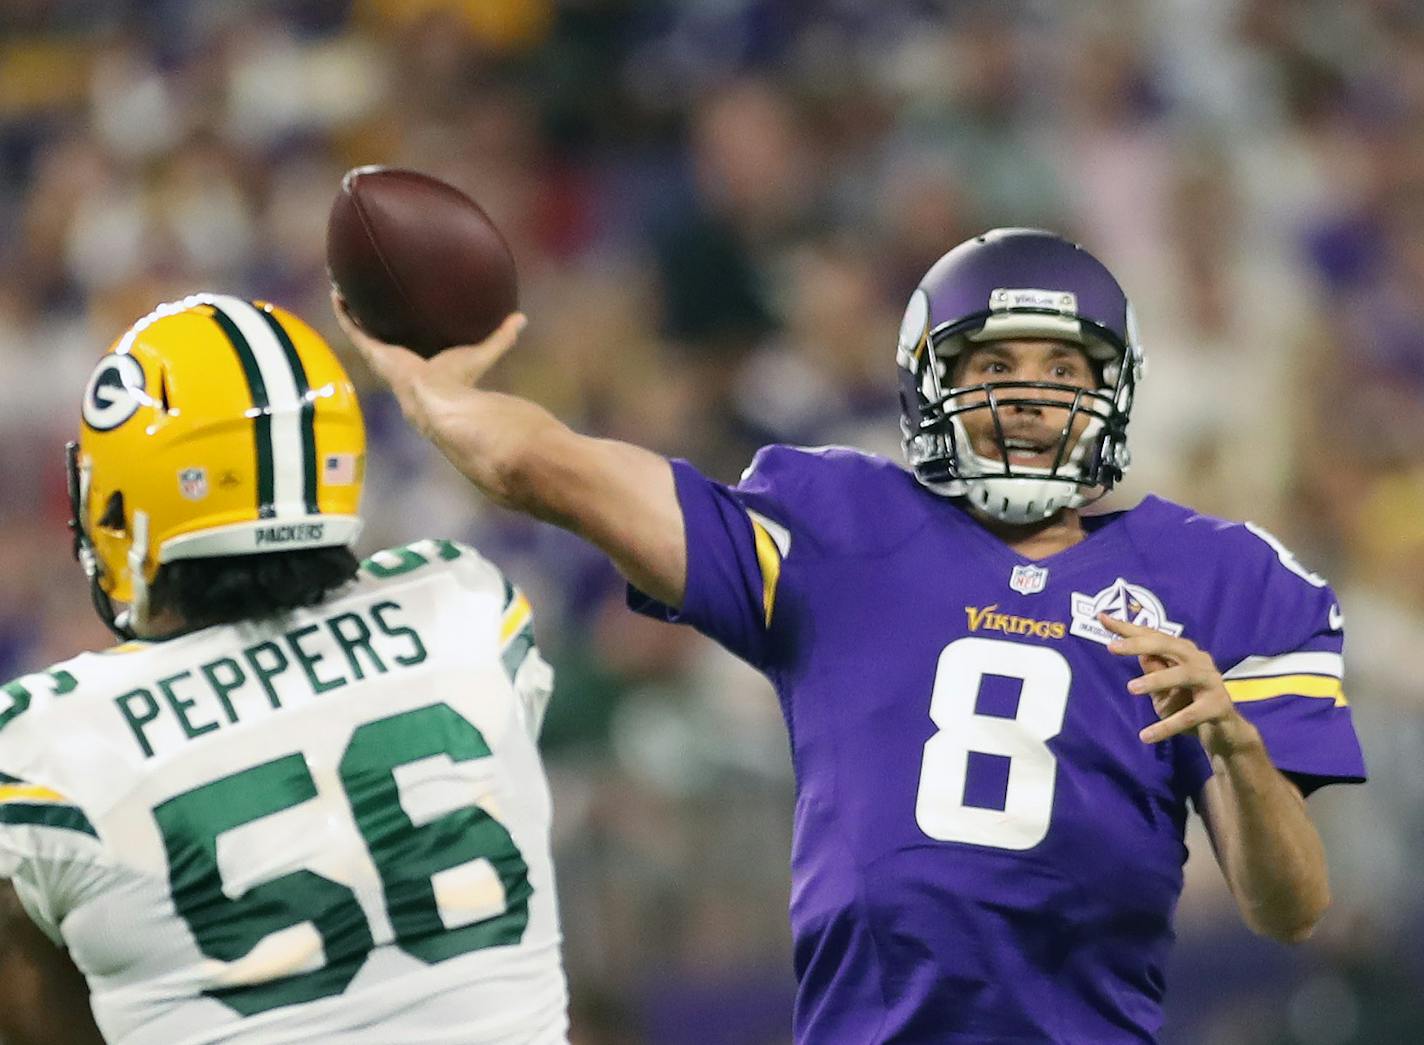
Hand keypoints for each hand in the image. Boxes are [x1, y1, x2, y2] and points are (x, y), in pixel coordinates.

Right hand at [330, 290, 526, 433]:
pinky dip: (344, 311)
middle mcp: (395, 357)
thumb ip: (501, 337)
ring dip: (351, 307)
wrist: (437, 399)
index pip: (406, 339)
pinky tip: (338, 291)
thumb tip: (522, 317)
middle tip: (365, 289)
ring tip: (343, 284)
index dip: (401, 323)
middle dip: (370, 312)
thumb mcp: (481, 351)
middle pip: (378, 331)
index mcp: (417, 360)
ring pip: (359, 327)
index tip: (397, 304)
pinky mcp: (371, 352)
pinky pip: (352, 328)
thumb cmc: (460, 382)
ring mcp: (380, 355)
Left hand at [1099, 613, 1260, 755]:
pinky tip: (1146, 736)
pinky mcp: (1219, 706)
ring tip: (1131, 688)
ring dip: (1156, 680)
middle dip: (1139, 644)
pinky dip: (1168, 726)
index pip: (1153, 636)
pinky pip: (1191, 715)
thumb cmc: (1189, 705)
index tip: (1102, 618)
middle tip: (1112, 648)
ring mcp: (1211, 681)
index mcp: (1183, 652)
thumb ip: (1151, 668)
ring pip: (1183, 675)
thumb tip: (1132, 648)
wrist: (1225, 733)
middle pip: (1168, 645)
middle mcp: (1198, 660)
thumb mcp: (1163, 688)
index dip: (1127, 628)